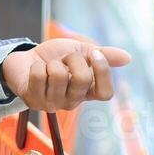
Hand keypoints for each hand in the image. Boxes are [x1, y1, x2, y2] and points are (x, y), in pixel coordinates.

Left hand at [0, 38, 131, 110]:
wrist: (26, 57)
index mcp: (87, 92)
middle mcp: (72, 101)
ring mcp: (52, 103)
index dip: (102, 72)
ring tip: (48, 65)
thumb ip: (102, 55)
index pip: (106, 94)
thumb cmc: (55, 57)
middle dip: (73, 59)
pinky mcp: (32, 99)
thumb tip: (128, 58)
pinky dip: (36, 66)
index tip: (95, 54)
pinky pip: (38, 76)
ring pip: (58, 75)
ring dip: (52, 62)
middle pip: (82, 79)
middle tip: (64, 58)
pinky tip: (35, 70)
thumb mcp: (80, 51)